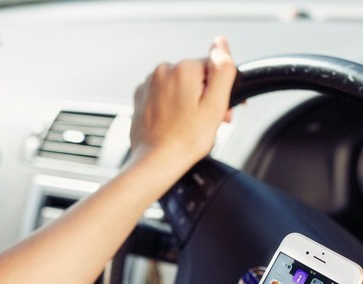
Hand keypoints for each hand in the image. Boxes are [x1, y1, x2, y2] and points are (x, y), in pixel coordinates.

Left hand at [128, 37, 235, 179]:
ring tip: (188, 125)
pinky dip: (171, 107)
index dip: (219, 91)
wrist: (155, 162)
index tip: (218, 110)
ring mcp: (149, 84)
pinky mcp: (141, 98)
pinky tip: (174, 124)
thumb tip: (221, 43)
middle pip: (195, 78)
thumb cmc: (185, 140)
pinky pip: (163, 96)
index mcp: (183, 70)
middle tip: (205, 122)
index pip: (212, 69)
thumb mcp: (215, 105)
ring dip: (187, 102)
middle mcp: (162, 71)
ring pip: (179, 87)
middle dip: (203, 97)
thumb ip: (222, 70)